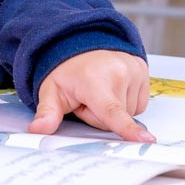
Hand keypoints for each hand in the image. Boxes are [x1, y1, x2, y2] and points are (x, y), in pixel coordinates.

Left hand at [27, 50, 154, 142]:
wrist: (79, 43)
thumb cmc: (67, 70)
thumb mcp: (51, 92)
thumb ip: (47, 113)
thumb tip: (37, 129)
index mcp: (93, 80)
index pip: (111, 111)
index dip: (128, 129)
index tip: (146, 140)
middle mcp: (118, 72)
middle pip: (115, 120)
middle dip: (99, 117)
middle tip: (86, 100)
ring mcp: (133, 69)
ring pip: (129, 113)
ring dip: (114, 109)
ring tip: (99, 92)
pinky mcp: (143, 69)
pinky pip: (139, 103)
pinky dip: (126, 100)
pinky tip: (113, 87)